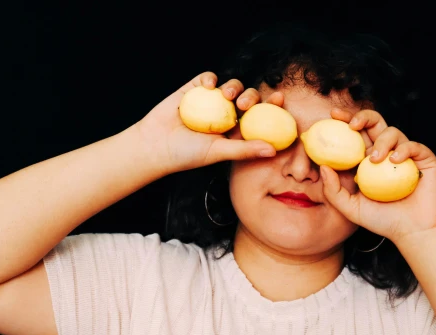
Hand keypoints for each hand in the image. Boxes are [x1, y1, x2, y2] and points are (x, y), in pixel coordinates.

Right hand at [135, 71, 280, 174]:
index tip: (280, 99)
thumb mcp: (218, 152)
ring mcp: (211, 101)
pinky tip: (210, 85)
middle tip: (244, 104)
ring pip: (231, 86)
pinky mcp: (194, 90)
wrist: (155, 145)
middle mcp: (226, 115)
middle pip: (248, 99)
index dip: (272, 106)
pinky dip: (211, 78)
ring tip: (226, 95)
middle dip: (252, 97)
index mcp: (236, 131)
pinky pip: (207, 78)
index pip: (260, 117)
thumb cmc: (187, 155)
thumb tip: (273, 150)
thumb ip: (244, 149)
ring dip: (234, 86)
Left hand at [320, 108, 435, 241]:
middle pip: (375, 123)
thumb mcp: (350, 208)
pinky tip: (395, 159)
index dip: (345, 120)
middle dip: (363, 116)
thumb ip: (333, 190)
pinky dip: (404, 149)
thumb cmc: (381, 220)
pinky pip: (414, 146)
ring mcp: (405, 155)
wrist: (411, 231)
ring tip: (376, 159)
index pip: (356, 134)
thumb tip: (324, 166)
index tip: (332, 117)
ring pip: (393, 132)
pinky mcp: (424, 159)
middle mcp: (386, 152)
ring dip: (382, 141)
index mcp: (368, 159)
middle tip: (352, 125)